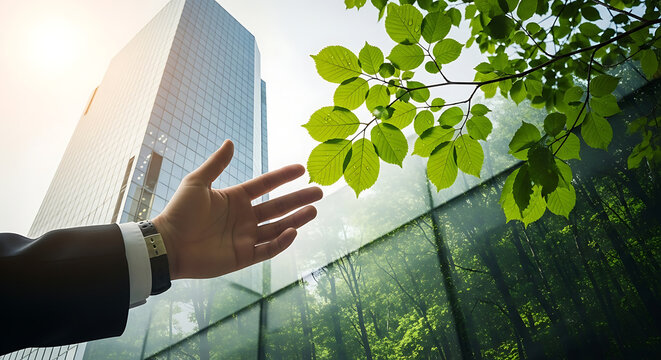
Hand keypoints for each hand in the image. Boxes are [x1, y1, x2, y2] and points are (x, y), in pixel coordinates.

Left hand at [152, 140, 321, 279]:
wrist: (168, 244)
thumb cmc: (179, 212)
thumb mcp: (197, 182)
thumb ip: (216, 164)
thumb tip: (230, 142)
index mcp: (235, 199)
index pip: (265, 185)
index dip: (283, 177)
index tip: (301, 168)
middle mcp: (244, 218)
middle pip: (278, 206)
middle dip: (299, 199)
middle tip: (319, 191)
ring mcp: (245, 238)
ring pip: (278, 227)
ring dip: (296, 219)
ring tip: (314, 210)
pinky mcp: (243, 257)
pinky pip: (268, 249)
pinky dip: (282, 241)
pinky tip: (293, 231)